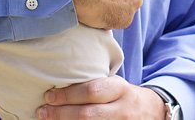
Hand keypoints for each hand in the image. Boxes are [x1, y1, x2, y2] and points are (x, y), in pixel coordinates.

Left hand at [38, 76, 166, 118]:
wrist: (152, 112)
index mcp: (119, 89)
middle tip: (42, 111)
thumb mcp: (114, 83)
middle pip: (87, 114)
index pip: (91, 91)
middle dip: (61, 113)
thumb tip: (59, 80)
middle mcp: (121, 109)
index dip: (67, 95)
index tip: (48, 96)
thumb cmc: (123, 95)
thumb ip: (94, 83)